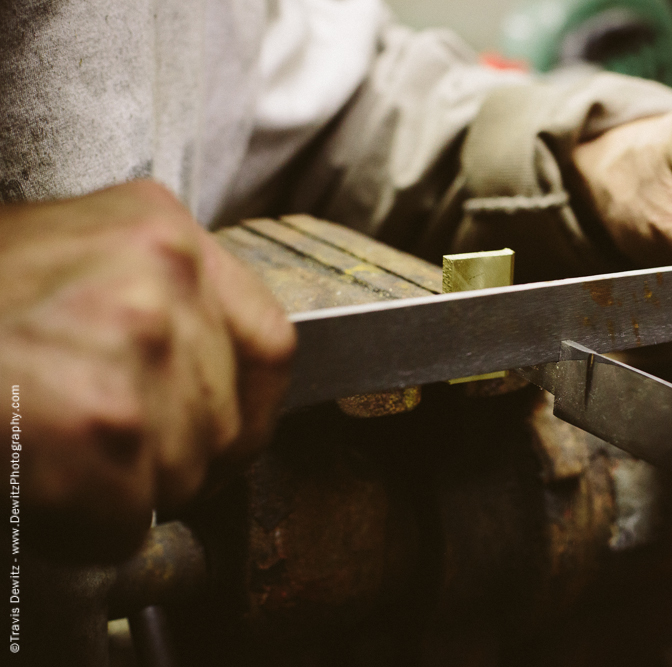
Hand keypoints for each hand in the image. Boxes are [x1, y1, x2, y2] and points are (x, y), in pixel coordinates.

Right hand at [0, 181, 294, 560]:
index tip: (224, 439)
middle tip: (102, 458)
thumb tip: (210, 387)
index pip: (269, 341)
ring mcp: (138, 337)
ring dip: (122, 494)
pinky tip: (36, 488)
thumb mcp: (66, 263)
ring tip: (52, 459)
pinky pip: (130, 516)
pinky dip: (84, 528)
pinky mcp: (102, 415)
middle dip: (172, 461)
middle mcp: (160, 271)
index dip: (249, 409)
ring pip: (184, 473)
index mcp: (159, 228)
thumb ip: (151, 305)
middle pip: (226, 417)